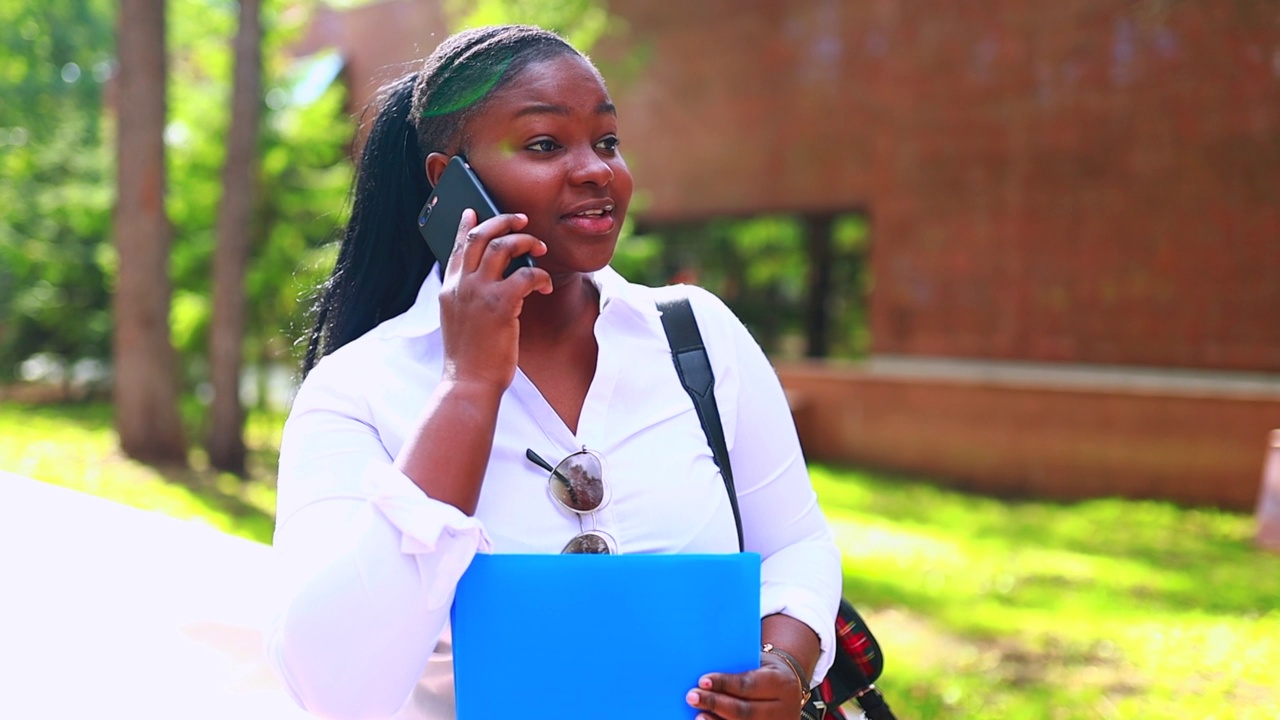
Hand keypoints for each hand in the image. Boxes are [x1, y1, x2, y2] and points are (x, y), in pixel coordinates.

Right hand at [437, 209, 550, 390]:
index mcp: (449, 289)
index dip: (465, 225)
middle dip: (502, 220)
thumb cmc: (470, 357)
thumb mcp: (459, 321)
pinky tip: (545, 286)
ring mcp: (479, 293)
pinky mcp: (501, 305)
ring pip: (503, 247)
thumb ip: (467, 298)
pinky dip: (540, 276)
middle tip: (522, 220)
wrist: (468, 383)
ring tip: (540, 248)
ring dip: (526, 241)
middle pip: (480, 236)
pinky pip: (526, 275)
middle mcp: (460, 286)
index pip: (456, 247)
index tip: (473, 211)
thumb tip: (489, 280)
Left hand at [686, 653, 806, 719]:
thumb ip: (738, 669)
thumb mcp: (759, 663)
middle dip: (716, 704)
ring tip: (698, 716)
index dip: (724, 684)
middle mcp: (785, 708)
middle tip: (692, 697)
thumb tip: (705, 676)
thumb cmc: (765, 671)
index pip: (749, 685)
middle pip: (746, 711)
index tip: (702, 681)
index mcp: (782, 683)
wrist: (789, 688)